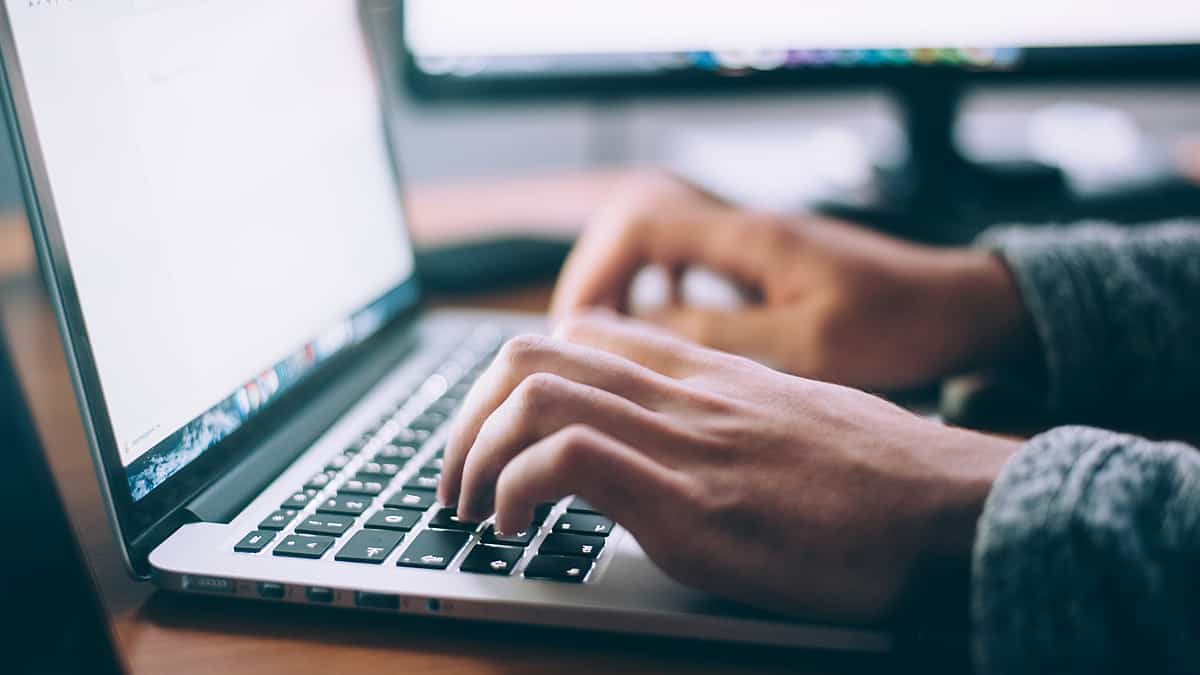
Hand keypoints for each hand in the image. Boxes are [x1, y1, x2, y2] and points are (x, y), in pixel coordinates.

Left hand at [440, 312, 1017, 621]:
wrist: (952, 506)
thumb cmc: (882, 475)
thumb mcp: (792, 419)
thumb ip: (726, 414)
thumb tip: (681, 439)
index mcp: (704, 374)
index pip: (580, 333)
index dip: (514, 378)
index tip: (497, 433)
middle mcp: (683, 393)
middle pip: (532, 353)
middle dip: (467, 416)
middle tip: (457, 478)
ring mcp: (683, 442)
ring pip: (533, 393)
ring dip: (474, 453)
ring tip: (472, 508)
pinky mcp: (691, 503)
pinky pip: (568, 459)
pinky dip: (515, 488)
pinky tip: (515, 529)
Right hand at [552, 171, 1031, 390]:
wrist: (962, 308)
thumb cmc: (901, 325)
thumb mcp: (808, 346)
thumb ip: (719, 337)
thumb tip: (637, 334)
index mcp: (750, 238)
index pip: (640, 224)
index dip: (596, 272)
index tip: (577, 328)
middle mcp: (744, 229)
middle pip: (635, 226)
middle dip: (597, 278)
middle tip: (579, 341)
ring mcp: (754, 244)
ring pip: (658, 245)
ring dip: (625, 287)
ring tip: (608, 344)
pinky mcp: (765, 265)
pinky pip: (689, 265)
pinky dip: (661, 294)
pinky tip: (664, 334)